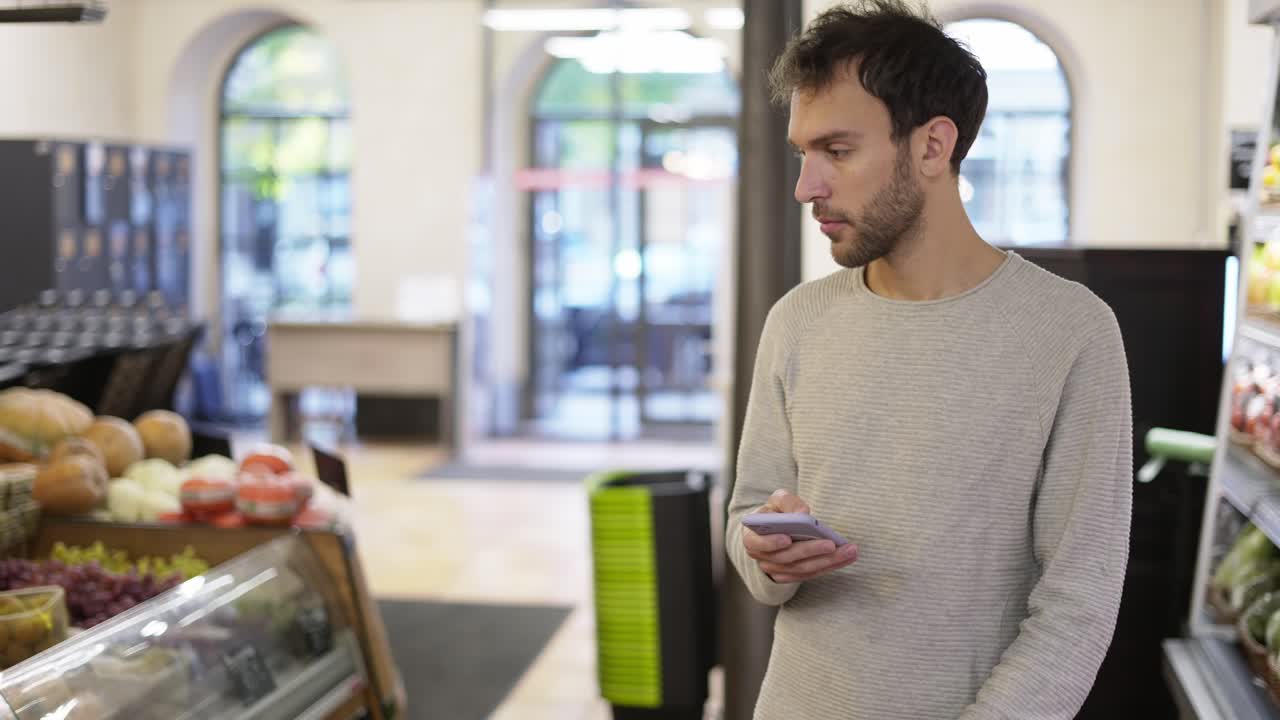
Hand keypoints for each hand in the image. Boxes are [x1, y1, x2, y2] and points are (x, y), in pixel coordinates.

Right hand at [743, 489, 857, 583]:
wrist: (774, 530)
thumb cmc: (775, 513)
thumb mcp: (777, 501)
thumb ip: (788, 502)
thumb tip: (804, 513)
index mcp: (752, 538)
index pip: (757, 543)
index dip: (771, 542)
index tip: (787, 539)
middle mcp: (762, 558)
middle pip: (787, 558)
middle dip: (811, 551)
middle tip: (832, 544)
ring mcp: (776, 570)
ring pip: (802, 569)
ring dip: (827, 561)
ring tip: (849, 551)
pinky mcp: (791, 577)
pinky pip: (811, 574)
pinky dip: (830, 567)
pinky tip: (846, 557)